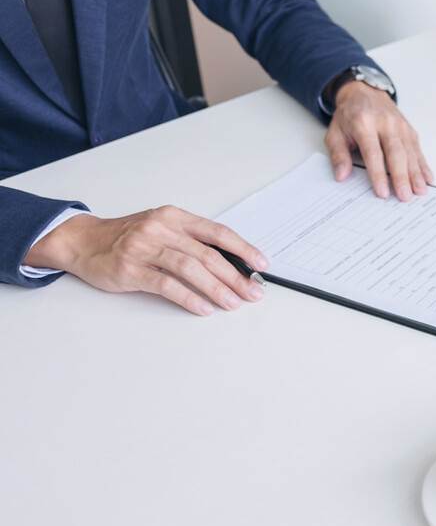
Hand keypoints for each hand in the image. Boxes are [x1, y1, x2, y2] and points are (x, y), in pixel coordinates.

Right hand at [24, 207, 268, 315]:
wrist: (83, 241)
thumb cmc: (129, 237)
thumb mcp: (162, 229)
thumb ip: (191, 242)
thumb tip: (232, 266)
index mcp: (174, 217)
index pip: (217, 232)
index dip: (243, 248)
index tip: (261, 265)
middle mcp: (161, 228)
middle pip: (208, 253)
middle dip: (235, 276)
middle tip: (253, 292)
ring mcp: (144, 248)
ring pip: (190, 268)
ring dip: (217, 288)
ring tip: (234, 303)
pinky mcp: (130, 269)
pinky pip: (167, 284)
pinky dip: (189, 297)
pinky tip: (204, 308)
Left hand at [324, 81, 433, 200]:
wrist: (364, 92)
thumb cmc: (349, 116)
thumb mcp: (334, 133)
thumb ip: (338, 155)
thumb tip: (342, 175)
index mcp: (363, 123)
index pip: (373, 152)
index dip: (378, 174)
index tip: (382, 192)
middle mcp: (385, 123)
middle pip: (396, 153)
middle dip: (401, 177)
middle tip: (405, 197)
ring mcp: (400, 126)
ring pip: (410, 152)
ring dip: (416, 174)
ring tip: (420, 192)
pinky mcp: (409, 129)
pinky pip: (417, 149)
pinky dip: (423, 165)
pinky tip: (428, 179)